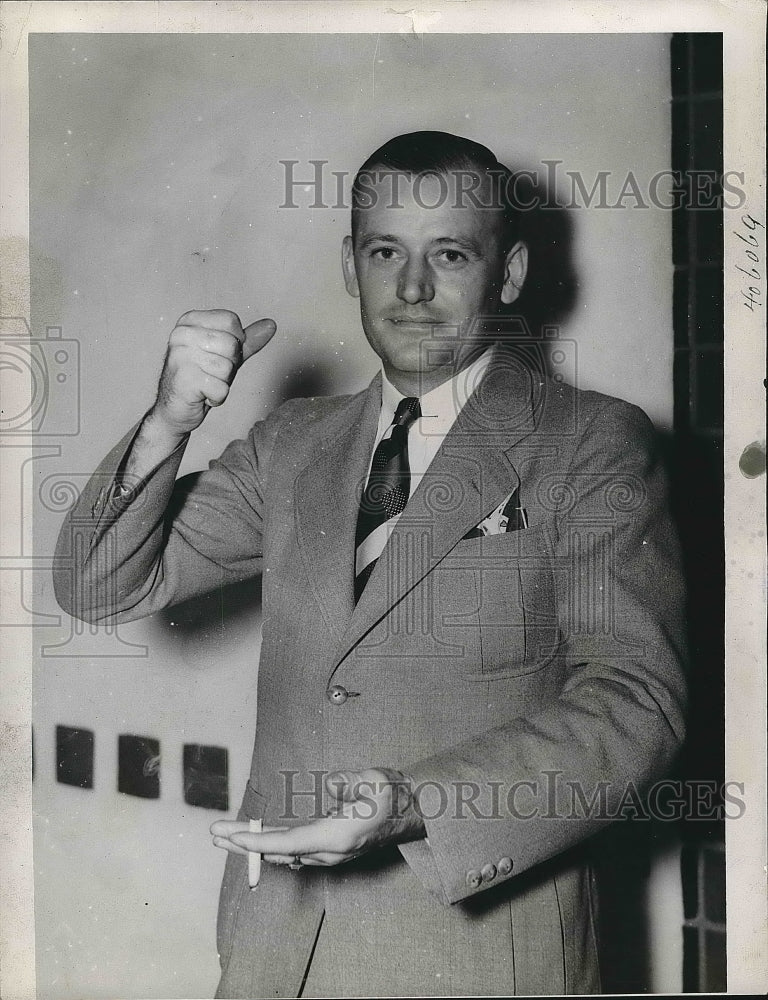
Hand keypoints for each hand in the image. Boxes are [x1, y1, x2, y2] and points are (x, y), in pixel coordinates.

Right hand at [151, 309, 276, 436]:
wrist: (175, 408)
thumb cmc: (200, 378)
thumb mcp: (226, 355)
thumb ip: (248, 340)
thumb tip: (271, 324)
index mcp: (190, 321)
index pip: (231, 321)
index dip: (235, 343)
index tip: (219, 355)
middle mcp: (181, 334)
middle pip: (231, 345)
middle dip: (229, 365)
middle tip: (212, 373)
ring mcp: (180, 356)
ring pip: (227, 367)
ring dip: (222, 382)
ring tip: (206, 383)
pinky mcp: (183, 379)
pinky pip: (221, 388)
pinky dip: (217, 397)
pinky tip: (203, 395)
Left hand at [210, 768, 425, 866]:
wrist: (414, 812)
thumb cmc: (393, 794)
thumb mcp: (373, 780)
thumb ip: (347, 784)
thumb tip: (329, 789)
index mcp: (337, 836)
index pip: (288, 843)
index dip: (257, 842)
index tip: (231, 838)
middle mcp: (330, 852)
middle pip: (279, 851)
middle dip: (245, 844)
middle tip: (215, 834)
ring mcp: (330, 854)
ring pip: (284, 854)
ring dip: (255, 845)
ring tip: (228, 837)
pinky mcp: (331, 850)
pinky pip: (294, 851)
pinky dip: (271, 845)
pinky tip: (259, 840)